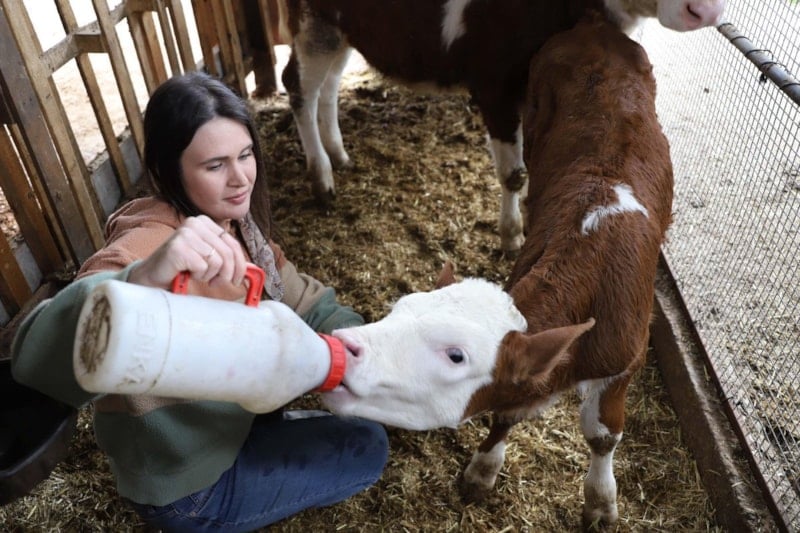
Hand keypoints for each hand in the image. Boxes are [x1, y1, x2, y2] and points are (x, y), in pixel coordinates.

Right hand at [127, 216, 247, 288]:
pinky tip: (185, 273)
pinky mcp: (178, 247)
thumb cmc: (181, 269)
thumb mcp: (208, 259)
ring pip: (217, 261)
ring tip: (196, 274)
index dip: (240, 264)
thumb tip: (254, 270)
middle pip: (227, 252)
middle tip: (216, 282)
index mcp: (204, 222)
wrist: (152, 277)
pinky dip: (197, 275)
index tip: (237, 279)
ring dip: (209, 275)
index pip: (232, 243)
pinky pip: (203, 266)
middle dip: (226, 273)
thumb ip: (227, 259)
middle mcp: (195, 223)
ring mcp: (185, 233)